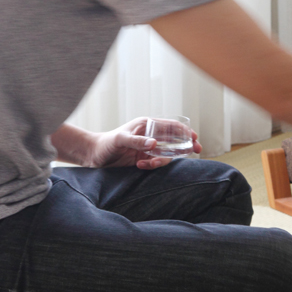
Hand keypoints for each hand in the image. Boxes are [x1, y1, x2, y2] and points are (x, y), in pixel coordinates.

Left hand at [86, 117, 201, 168]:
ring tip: (148, 164)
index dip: (185, 131)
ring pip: (166, 154)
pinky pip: (156, 163)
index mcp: (147, 125)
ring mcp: (148, 148)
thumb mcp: (120, 139)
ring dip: (162, 160)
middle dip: (185, 146)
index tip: (195, 138)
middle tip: (196, 150)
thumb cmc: (106, 142)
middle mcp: (150, 136)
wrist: (94, 155)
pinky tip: (140, 166)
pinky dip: (151, 166)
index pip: (171, 126)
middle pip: (174, 140)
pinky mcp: (144, 159)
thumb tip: (154, 144)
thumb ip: (137, 141)